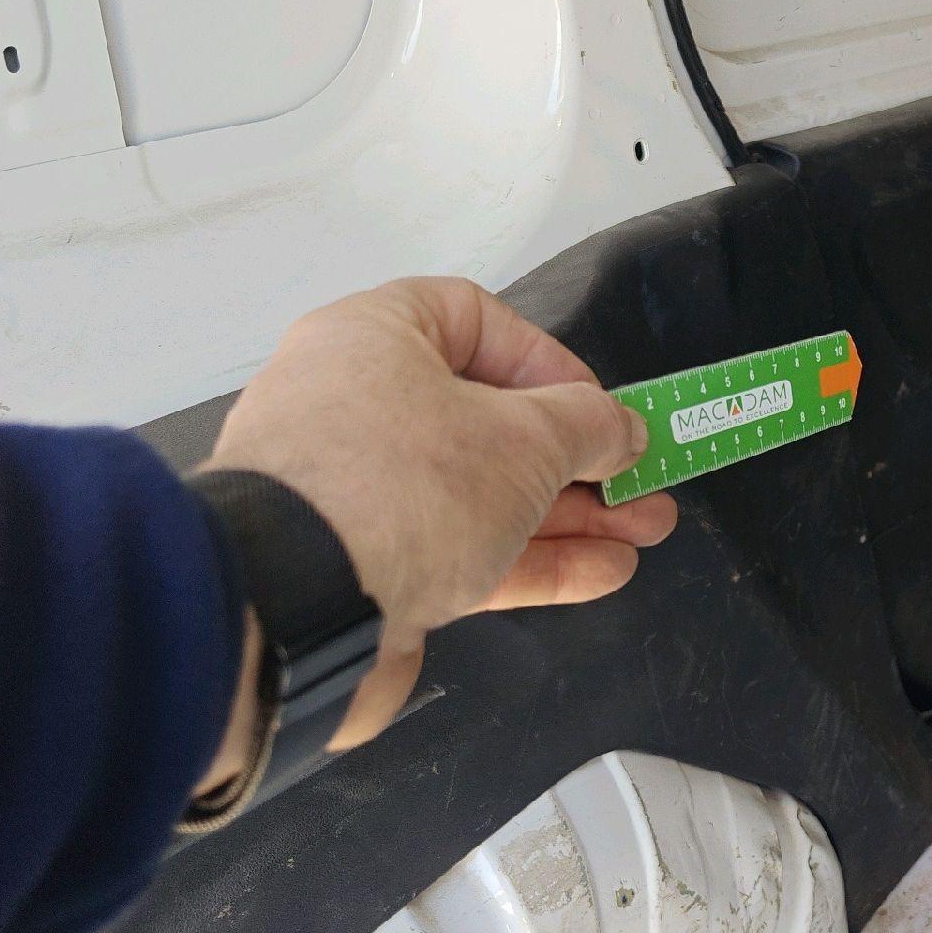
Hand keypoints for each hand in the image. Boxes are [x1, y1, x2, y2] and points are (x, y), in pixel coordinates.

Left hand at [200, 277, 676, 750]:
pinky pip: (458, 549)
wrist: (287, 613)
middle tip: (642, 481)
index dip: (547, 359)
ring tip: (645, 531)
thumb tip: (622, 432)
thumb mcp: (525, 440)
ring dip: (567, 513)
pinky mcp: (361, 569)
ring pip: (482, 493)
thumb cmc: (408, 485)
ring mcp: (355, 495)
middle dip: (579, 455)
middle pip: (488, 418)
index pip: (473, 319)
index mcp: (373, 339)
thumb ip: (590, 427)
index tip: (597, 407)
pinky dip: (529, 560)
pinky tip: (602, 572)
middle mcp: (355, 406)